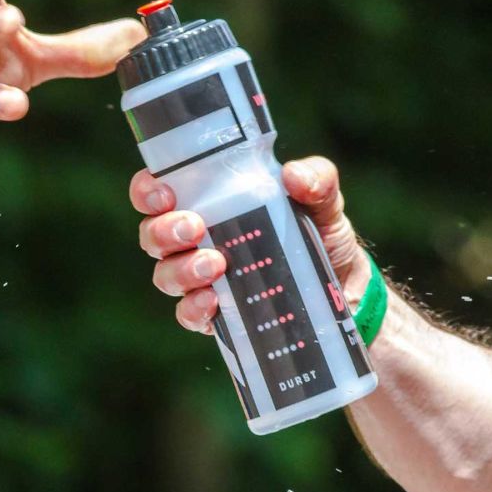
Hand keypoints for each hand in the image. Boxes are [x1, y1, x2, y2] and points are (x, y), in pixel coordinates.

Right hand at [129, 155, 370, 333]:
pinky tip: (213, 301)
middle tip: (194, 227)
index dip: (147, 191)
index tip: (165, 194)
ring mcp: (202, 280)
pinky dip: (194, 308)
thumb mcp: (323, 199)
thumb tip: (294, 177)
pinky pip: (188, 314)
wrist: (344, 284)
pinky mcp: (216, 315)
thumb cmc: (320, 230)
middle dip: (164, 231)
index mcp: (208, 202)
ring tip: (215, 264)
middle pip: (152, 236)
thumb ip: (315, 178)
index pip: (157, 192)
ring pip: (165, 275)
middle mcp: (195, 241)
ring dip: (181, 269)